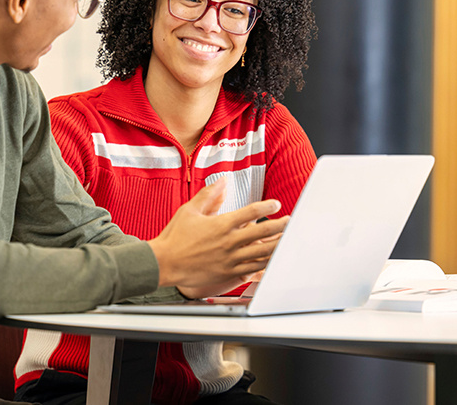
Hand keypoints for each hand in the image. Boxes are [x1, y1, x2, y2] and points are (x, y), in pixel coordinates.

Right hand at [147, 178, 288, 296]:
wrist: (164, 263)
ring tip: (290, 241)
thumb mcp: (190, 210)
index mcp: (221, 224)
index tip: (276, 204)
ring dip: (278, 246)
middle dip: (281, 226)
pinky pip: (253, 269)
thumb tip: (223, 181)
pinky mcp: (229, 273)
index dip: (266, 207)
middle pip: (262, 233)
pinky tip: (274, 261)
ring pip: (261, 253)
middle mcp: (228, 242)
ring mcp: (230, 259)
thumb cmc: (175, 237)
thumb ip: (209, 195)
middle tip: (292, 222)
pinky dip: (266, 265)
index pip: (250, 212)